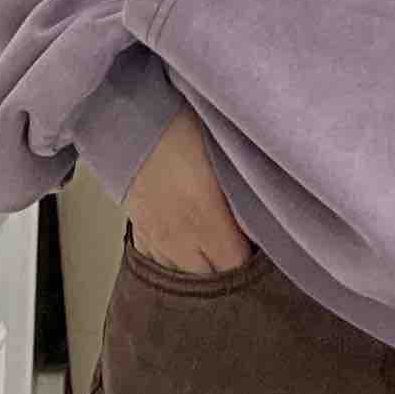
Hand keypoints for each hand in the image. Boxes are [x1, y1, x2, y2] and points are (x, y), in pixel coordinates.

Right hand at [124, 107, 252, 273]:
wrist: (130, 114)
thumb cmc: (181, 126)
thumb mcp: (226, 156)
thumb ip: (246, 195)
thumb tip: (264, 221)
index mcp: (207, 223)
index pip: (236, 267)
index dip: (252, 258)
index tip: (260, 245)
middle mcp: (180, 240)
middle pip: (209, 279)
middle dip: (226, 269)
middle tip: (239, 247)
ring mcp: (155, 238)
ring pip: (181, 276)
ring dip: (198, 268)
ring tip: (213, 250)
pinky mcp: (138, 229)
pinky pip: (156, 262)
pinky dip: (172, 260)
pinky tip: (183, 247)